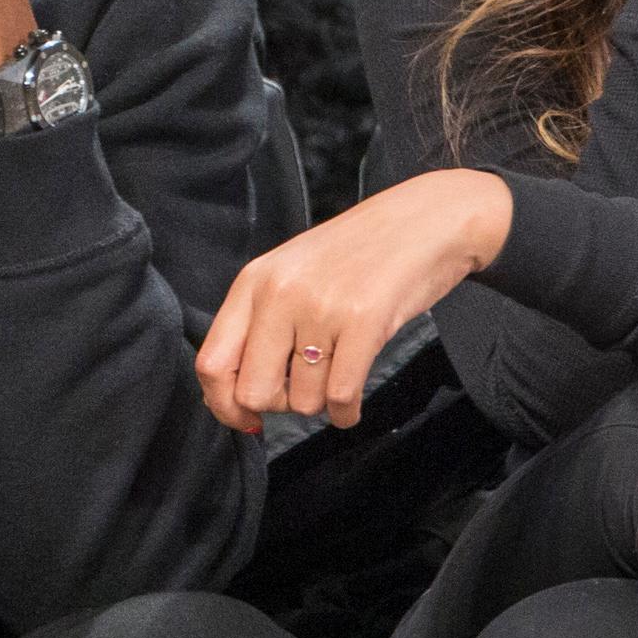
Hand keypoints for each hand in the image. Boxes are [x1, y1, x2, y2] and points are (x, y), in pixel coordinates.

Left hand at [197, 170, 513, 431]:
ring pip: (303, 401)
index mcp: (255, 282)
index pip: (212, 363)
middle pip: (254, 392)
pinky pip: (341, 397)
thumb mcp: (293, 275)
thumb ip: (261, 325)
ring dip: (322, 404)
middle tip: (302, 392)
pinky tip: (352, 403)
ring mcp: (321, 306)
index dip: (224, 405)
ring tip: (338, 375)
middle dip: (279, 407)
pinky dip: (347, 413)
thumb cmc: (359, 254)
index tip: (245, 418)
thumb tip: (238, 399)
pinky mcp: (364, 321)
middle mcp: (280, 293)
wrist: (426, 220)